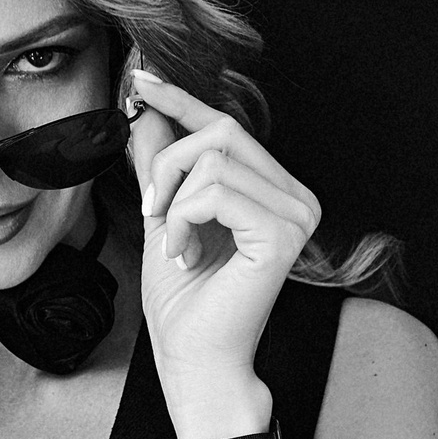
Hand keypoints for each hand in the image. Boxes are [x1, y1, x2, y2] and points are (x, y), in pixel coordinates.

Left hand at [127, 68, 321, 425]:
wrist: (196, 362)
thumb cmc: (186, 303)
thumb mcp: (164, 217)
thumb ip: (161, 163)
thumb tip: (145, 107)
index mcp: (276, 191)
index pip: (228, 126)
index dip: (182, 98)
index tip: (141, 77)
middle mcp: (297, 197)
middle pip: (220, 130)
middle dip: (168, 163)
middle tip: (153, 210)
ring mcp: (296, 214)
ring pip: (212, 157)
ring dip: (173, 200)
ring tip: (175, 243)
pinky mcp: (283, 234)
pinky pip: (214, 191)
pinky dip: (183, 220)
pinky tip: (186, 255)